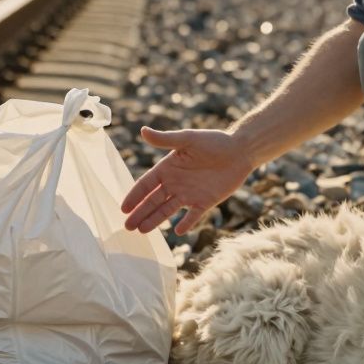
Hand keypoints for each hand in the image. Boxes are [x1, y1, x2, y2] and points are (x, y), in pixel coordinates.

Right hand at [121, 127, 254, 234]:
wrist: (240, 150)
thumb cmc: (214, 141)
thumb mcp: (188, 139)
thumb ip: (166, 139)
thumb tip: (142, 131)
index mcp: (168, 168)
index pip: (146, 185)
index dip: (135, 196)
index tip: (123, 208)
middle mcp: (176, 183)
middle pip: (153, 201)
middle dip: (140, 213)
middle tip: (127, 227)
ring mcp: (189, 194)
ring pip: (168, 210)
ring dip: (155, 220)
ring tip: (142, 231)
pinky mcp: (205, 202)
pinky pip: (193, 216)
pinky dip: (186, 223)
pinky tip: (178, 232)